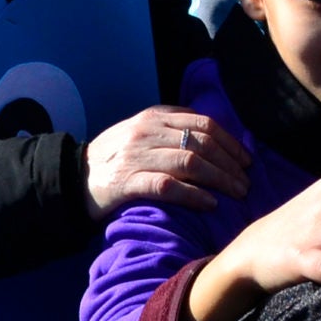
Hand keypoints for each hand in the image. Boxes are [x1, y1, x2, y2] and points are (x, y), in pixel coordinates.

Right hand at [83, 106, 252, 219]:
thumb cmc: (114, 157)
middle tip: (247, 182)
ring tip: (237, 193)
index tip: (247, 160)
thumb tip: (212, 135)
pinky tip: (210, 203)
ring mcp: (136, 156)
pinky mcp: (127, 182)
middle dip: (230, 163)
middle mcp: (146, 132)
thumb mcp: (141, 132)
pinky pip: (168, 186)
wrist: (74, 177)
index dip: (230, 141)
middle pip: (201, 142)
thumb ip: (170, 127)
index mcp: (153, 117)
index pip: (202, 122)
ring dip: (220, 179)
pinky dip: (193, 194)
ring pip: (190, 162)